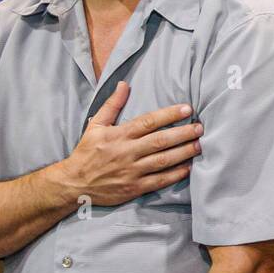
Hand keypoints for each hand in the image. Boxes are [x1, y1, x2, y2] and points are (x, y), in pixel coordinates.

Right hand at [54, 81, 202, 205]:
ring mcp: (131, 171)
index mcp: (118, 135)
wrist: (73, 184)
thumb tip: (124, 84)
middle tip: (200, 128)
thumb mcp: (95, 125)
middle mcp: (126, 152)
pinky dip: (175, 175)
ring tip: (199, 145)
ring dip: (183, 153)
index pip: (148, 122)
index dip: (169, 115)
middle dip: (183, 134)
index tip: (187, 108)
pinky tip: (188, 167)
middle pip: (160, 141)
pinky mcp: (134, 188)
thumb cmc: (86, 152)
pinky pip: (159, 181)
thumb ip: (112, 105)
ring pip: (163, 161)